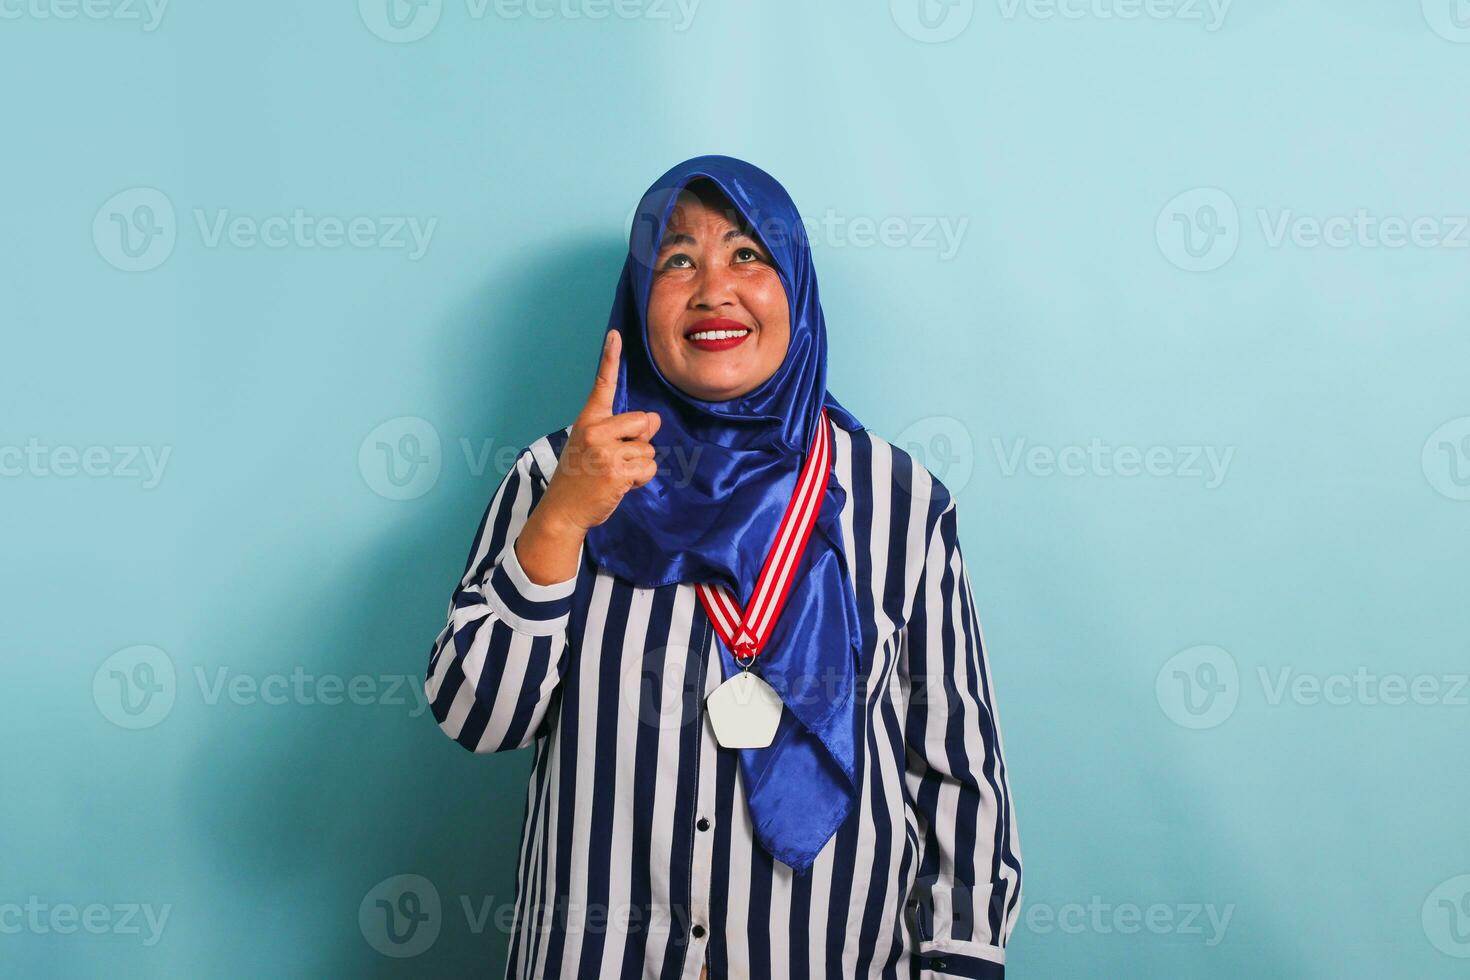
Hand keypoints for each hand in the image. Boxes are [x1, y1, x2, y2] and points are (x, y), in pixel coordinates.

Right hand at [539, 330, 661, 533]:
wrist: (563, 510)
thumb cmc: (581, 477)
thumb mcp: (597, 447)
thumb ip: (624, 430)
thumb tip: (654, 419)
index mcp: (588, 420)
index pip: (602, 385)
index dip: (610, 358)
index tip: (616, 334)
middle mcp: (595, 431)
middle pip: (641, 422)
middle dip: (638, 442)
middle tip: (615, 459)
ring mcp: (604, 452)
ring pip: (647, 449)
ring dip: (638, 465)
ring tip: (614, 475)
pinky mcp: (616, 472)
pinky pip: (648, 468)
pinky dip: (641, 479)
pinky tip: (620, 485)